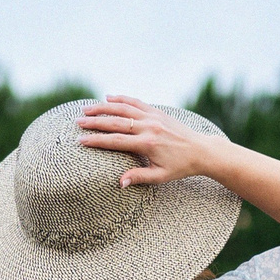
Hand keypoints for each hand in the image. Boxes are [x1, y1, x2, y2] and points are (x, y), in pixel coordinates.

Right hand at [77, 96, 222, 187]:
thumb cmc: (180, 167)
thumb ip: (139, 176)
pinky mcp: (157, 112)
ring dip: (103, 107)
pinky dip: (122, 99)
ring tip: (87, 109)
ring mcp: (153, 117)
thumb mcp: (160, 177)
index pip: (116, 141)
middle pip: (116, 122)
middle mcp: (149, 127)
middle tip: (78, 122)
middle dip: (95, 122)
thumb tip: (119, 182)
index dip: (96, 141)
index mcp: (147, 144)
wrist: (201, 150)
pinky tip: (108, 97)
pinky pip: (136, 102)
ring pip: (124, 108)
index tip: (81, 141)